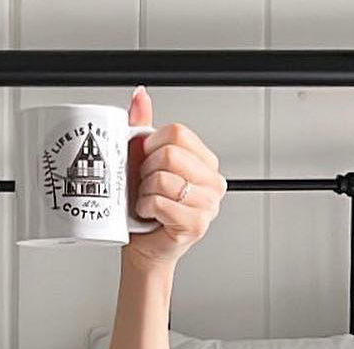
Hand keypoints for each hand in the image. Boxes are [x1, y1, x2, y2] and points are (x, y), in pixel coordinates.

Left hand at [124, 86, 225, 267]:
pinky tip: (149, 214)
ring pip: (163, 179)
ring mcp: (208, 204)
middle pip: (170, 154)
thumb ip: (143, 126)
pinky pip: (160, 202)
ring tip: (148, 201)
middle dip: (146, 171)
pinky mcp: (196, 224)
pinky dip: (145, 207)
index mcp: (204, 162)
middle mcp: (212, 182)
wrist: (143, 250)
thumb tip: (140, 94)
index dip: (152, 146)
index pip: (178, 133)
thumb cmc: (143, 210)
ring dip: (145, 192)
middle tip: (145, 186)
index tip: (146, 162)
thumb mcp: (141, 162)